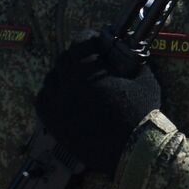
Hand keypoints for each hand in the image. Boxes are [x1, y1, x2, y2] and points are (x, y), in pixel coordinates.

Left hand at [34, 33, 160, 174]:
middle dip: (76, 57)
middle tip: (90, 61)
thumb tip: (127, 50)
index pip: (80, 44)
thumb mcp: (145, 81)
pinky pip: (43, 104)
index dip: (89, 39)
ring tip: (76, 80)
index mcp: (89, 73)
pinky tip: (63, 98)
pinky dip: (50, 96)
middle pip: (63, 61)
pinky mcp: (56, 125)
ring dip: (61, 76)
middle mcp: (67, 88)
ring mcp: (58, 108)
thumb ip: (133, 62)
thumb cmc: (141, 114)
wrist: (133, 150)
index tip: (98, 41)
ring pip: (50, 82)